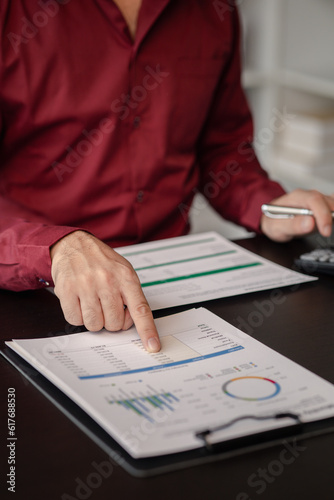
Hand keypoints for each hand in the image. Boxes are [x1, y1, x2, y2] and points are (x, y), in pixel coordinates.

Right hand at [50, 231, 160, 351]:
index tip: (153, 346)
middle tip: (106, 308)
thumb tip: (132, 322)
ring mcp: (86, 286)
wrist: (74, 244)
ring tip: (93, 304)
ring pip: (94, 325)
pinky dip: (78, 316)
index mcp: (126, 277)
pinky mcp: (67, 290)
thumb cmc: (101, 261)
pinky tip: (80, 302)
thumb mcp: (124, 271)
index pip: (140, 309)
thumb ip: (131, 296)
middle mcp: (107, 281)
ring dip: (94, 320)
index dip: (147, 330)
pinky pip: (75, 320)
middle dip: (111, 321)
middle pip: (115, 323)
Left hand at [261, 189, 333, 241]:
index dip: (323, 215)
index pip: (315, 200)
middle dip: (331, 217)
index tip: (325, 230)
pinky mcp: (322, 206)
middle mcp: (308, 196)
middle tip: (326, 232)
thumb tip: (309, 223)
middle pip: (328, 201)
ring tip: (324, 229)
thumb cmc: (274, 222)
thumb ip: (292, 225)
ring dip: (332, 217)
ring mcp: (317, 200)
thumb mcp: (277, 227)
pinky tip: (329, 224)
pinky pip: (332, 206)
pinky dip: (332, 215)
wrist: (272, 220)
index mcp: (297, 197)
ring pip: (332, 204)